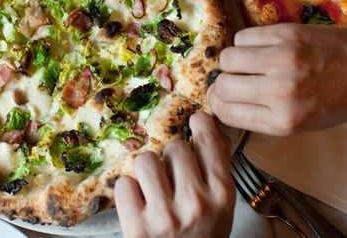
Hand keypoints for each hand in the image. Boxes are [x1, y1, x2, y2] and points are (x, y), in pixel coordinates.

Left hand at [114, 112, 235, 237]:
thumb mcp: (222, 207)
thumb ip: (218, 168)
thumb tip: (209, 128)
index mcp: (221, 195)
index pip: (208, 142)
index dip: (200, 124)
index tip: (195, 121)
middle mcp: (194, 202)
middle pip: (174, 147)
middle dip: (170, 157)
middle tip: (171, 175)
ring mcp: (164, 214)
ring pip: (146, 160)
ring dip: (146, 171)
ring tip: (153, 188)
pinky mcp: (136, 225)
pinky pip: (124, 184)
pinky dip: (128, 192)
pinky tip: (139, 204)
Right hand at [208, 24, 346, 135]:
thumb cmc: (338, 101)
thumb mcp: (302, 125)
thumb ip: (262, 116)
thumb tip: (223, 101)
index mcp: (283, 121)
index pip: (226, 112)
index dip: (219, 104)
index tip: (223, 97)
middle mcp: (281, 92)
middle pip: (223, 85)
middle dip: (224, 83)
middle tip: (237, 80)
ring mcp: (284, 60)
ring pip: (228, 58)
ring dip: (233, 61)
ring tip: (250, 63)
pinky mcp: (287, 34)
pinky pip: (244, 37)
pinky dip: (247, 43)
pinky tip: (261, 48)